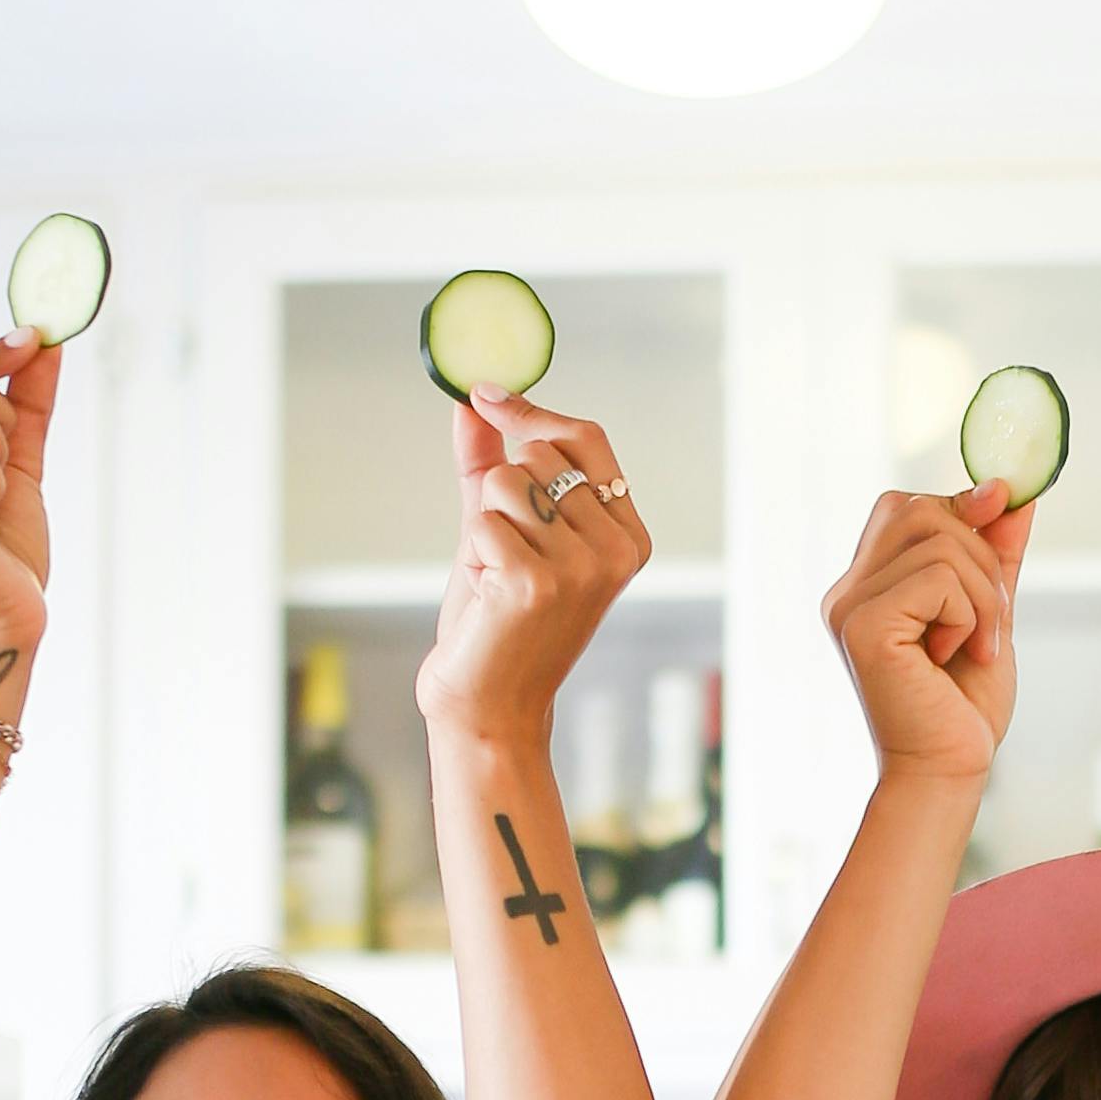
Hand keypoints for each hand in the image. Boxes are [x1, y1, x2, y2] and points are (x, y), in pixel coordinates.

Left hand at [416, 397, 650, 744]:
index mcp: (627, 534)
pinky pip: (483, 520)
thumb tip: (473, 399)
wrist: (489, 705)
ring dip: (484, 523)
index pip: (586, 438)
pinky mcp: (538, 582)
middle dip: (502, 489)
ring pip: (507, 480)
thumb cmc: (498, 620)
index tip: (484, 394)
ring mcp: (582, 566)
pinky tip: (489, 595)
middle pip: (539, 452)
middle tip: (505, 550)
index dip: (532, 411)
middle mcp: (617, 549)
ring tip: (496, 575)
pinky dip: (473, 553)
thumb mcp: (502, 529)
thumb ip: (491, 462)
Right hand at [823, 483, 1029, 791]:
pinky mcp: (864, 626)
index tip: (1000, 520)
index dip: (962, 510)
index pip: (909, 507)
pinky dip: (970, 616)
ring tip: (976, 646)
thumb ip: (994, 552)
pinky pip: (939, 578)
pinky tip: (956, 656)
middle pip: (922, 510)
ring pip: (940, 542)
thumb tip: (1012, 488)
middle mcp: (848, 591)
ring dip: (983, 595)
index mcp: (867, 585)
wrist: (949, 771)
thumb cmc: (962, 704)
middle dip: (981, 556)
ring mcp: (849, 607)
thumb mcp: (989, 611)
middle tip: (989, 620)